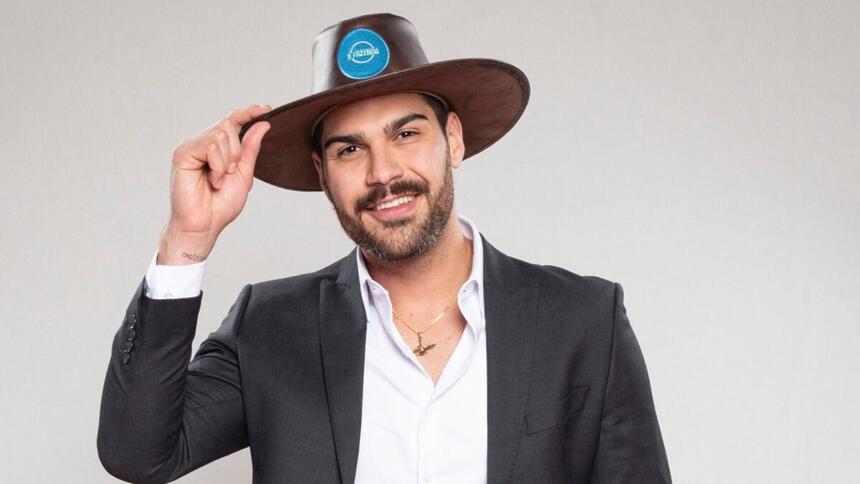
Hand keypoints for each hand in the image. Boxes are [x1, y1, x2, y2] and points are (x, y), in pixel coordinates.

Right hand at [158, 105, 271, 264]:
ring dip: (227, 162)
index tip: (266, 109)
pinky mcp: (182, 154)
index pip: (232, 121)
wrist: (204, 224)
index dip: (248, 113)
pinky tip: (212, 180)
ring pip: (220, 135)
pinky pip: (209, 146)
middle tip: (229, 174)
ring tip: (218, 180)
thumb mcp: (243, 174)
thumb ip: (250, 149)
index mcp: (216, 148)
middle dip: (237, 151)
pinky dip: (217, 165)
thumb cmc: (220, 205)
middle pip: (228, 126)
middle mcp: (201, 144)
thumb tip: (262, 124)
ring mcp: (190, 147)